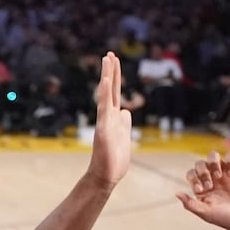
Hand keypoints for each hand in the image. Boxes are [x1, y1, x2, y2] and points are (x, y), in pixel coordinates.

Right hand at [87, 51, 131, 188]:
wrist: (106, 176)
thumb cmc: (114, 160)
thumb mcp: (124, 137)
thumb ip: (124, 123)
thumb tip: (126, 111)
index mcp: (114, 118)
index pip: (116, 93)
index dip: (115, 78)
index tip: (114, 62)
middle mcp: (108, 116)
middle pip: (111, 89)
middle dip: (111, 71)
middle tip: (110, 53)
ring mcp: (105, 121)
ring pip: (106, 94)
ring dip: (108, 75)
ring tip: (107, 58)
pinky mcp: (104, 128)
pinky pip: (104, 107)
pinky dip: (105, 92)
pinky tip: (106, 79)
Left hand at [176, 153, 229, 229]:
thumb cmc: (224, 218)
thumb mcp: (205, 213)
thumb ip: (190, 204)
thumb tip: (177, 193)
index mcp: (202, 187)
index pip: (191, 173)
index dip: (193, 178)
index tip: (201, 190)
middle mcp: (212, 178)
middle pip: (200, 163)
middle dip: (202, 171)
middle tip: (210, 185)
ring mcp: (224, 173)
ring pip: (213, 156)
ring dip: (213, 163)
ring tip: (218, 176)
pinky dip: (229, 161)